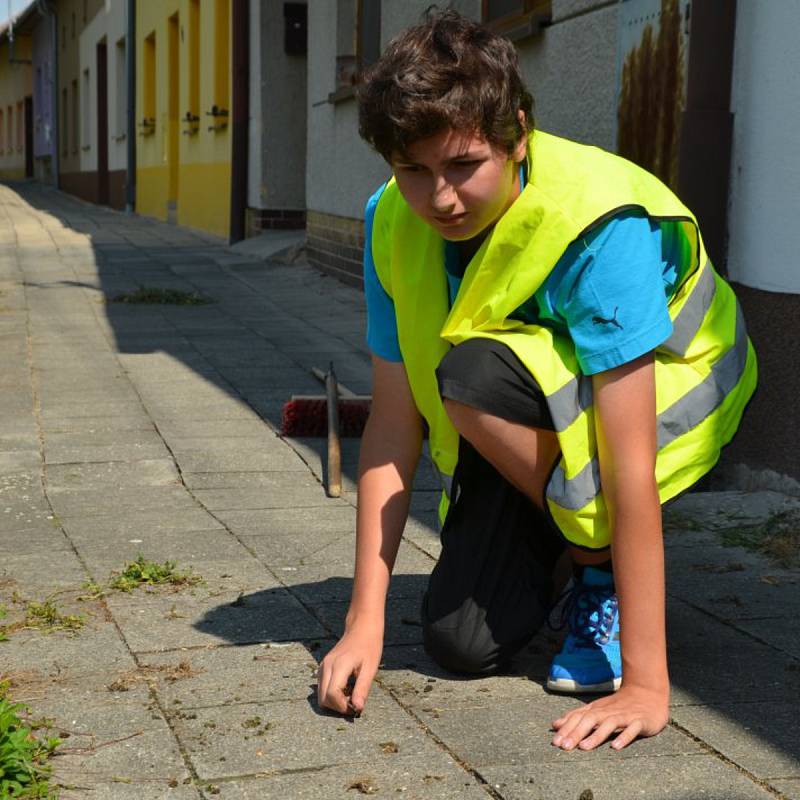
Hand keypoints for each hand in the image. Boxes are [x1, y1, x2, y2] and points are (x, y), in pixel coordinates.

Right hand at [317, 624, 382, 715]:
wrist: (362, 627)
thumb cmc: (369, 646)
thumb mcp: (370, 668)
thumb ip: (362, 689)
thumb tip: (357, 709)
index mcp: (338, 666)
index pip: (332, 695)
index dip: (343, 707)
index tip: (356, 708)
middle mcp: (326, 666)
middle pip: (323, 699)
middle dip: (338, 707)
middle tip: (354, 703)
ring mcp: (323, 666)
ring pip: (321, 695)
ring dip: (334, 701)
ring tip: (351, 694)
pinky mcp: (323, 666)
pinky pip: (322, 687)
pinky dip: (331, 693)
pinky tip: (346, 687)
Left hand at [551, 685, 668, 750]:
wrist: (647, 693)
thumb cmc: (619, 705)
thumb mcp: (597, 709)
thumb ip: (577, 717)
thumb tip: (555, 725)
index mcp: (597, 709)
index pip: (579, 717)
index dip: (566, 728)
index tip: (555, 742)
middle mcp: (609, 711)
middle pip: (590, 720)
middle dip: (576, 732)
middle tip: (564, 746)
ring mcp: (625, 716)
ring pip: (609, 724)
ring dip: (596, 735)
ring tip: (584, 747)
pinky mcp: (640, 721)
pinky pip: (632, 729)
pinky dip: (623, 737)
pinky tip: (615, 746)